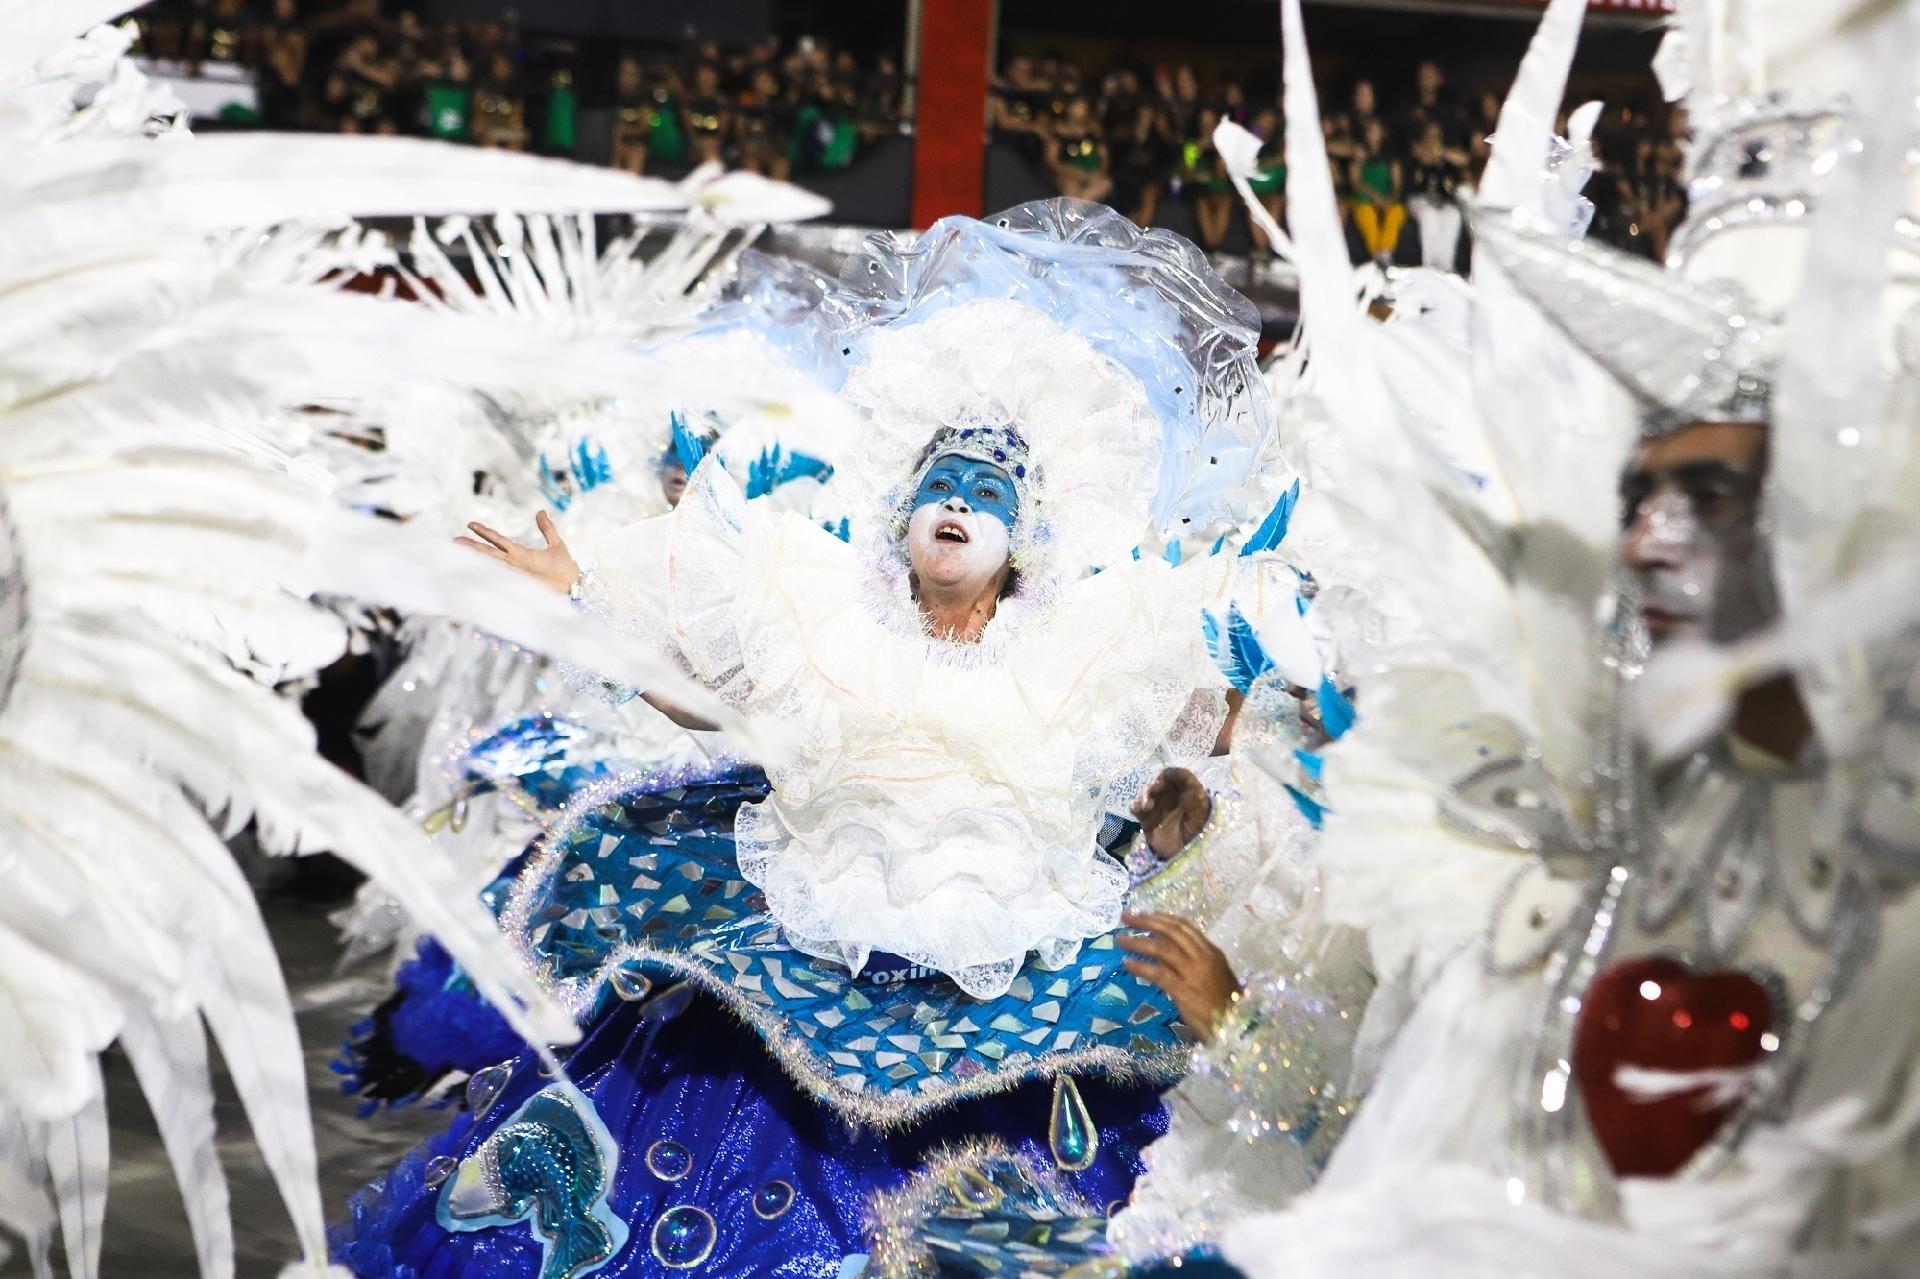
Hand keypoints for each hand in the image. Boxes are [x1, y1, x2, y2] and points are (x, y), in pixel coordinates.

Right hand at [455, 509, 579, 595]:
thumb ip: (547, 528)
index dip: (485, 532)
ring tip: (459, 550)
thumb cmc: (566, 569)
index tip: (470, 524)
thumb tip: (540, 511)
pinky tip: (477, 568)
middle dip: (472, 546)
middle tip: (455, 540)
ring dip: (476, 556)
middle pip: (489, 552)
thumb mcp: (556, 544)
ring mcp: (517, 573)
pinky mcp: (522, 582)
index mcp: (521, 553)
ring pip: (492, 562)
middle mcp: (515, 563)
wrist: (575, 586)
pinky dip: (490, 573)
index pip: (498, 540)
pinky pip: (502, 576)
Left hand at [1119, 911, 1240, 1036]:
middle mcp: (1203, 958)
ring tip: (1120, 940)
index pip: (1185, 927)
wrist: (1236, 1027)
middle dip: (1146, 921)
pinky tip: (1126, 963)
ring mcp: (1193, 973)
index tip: (1145, 913)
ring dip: (1137, 942)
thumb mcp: (1216, 976)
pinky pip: (1157, 973)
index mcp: (1212, 952)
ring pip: (1161, 949)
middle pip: (1170, 932)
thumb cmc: (1226, 1006)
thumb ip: (1195, 963)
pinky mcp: (1183, 990)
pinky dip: (1140, 966)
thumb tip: (1168, 954)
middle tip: (1126, 917)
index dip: (1163, 918)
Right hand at [1129, 767, 1210, 859]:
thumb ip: (1195, 794)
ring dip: (1144, 795)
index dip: (1169, 774)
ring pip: (1146, 793)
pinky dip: (1135, 806)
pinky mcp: (1147, 819)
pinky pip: (1137, 808)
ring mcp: (1157, 807)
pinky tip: (1136, 810)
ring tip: (1147, 806)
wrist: (1189, 854)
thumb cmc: (1199, 830)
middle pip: (1158, 782)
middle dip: (1154, 784)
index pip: (1176, 775)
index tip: (1163, 778)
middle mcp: (1170, 796)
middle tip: (1154, 789)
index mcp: (1185, 790)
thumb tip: (1185, 780)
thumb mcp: (1202, 810)